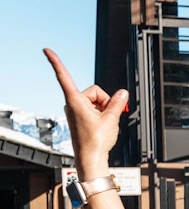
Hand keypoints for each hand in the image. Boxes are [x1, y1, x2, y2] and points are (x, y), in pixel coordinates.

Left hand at [44, 49, 127, 176]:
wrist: (91, 159)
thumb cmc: (95, 142)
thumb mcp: (111, 119)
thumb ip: (117, 103)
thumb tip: (122, 93)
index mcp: (75, 101)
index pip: (64, 76)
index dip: (56, 62)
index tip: (46, 50)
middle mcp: (73, 104)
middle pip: (94, 92)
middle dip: (106, 101)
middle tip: (111, 115)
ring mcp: (77, 111)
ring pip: (96, 101)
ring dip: (105, 109)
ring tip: (107, 123)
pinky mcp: (81, 117)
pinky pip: (95, 109)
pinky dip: (103, 114)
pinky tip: (106, 124)